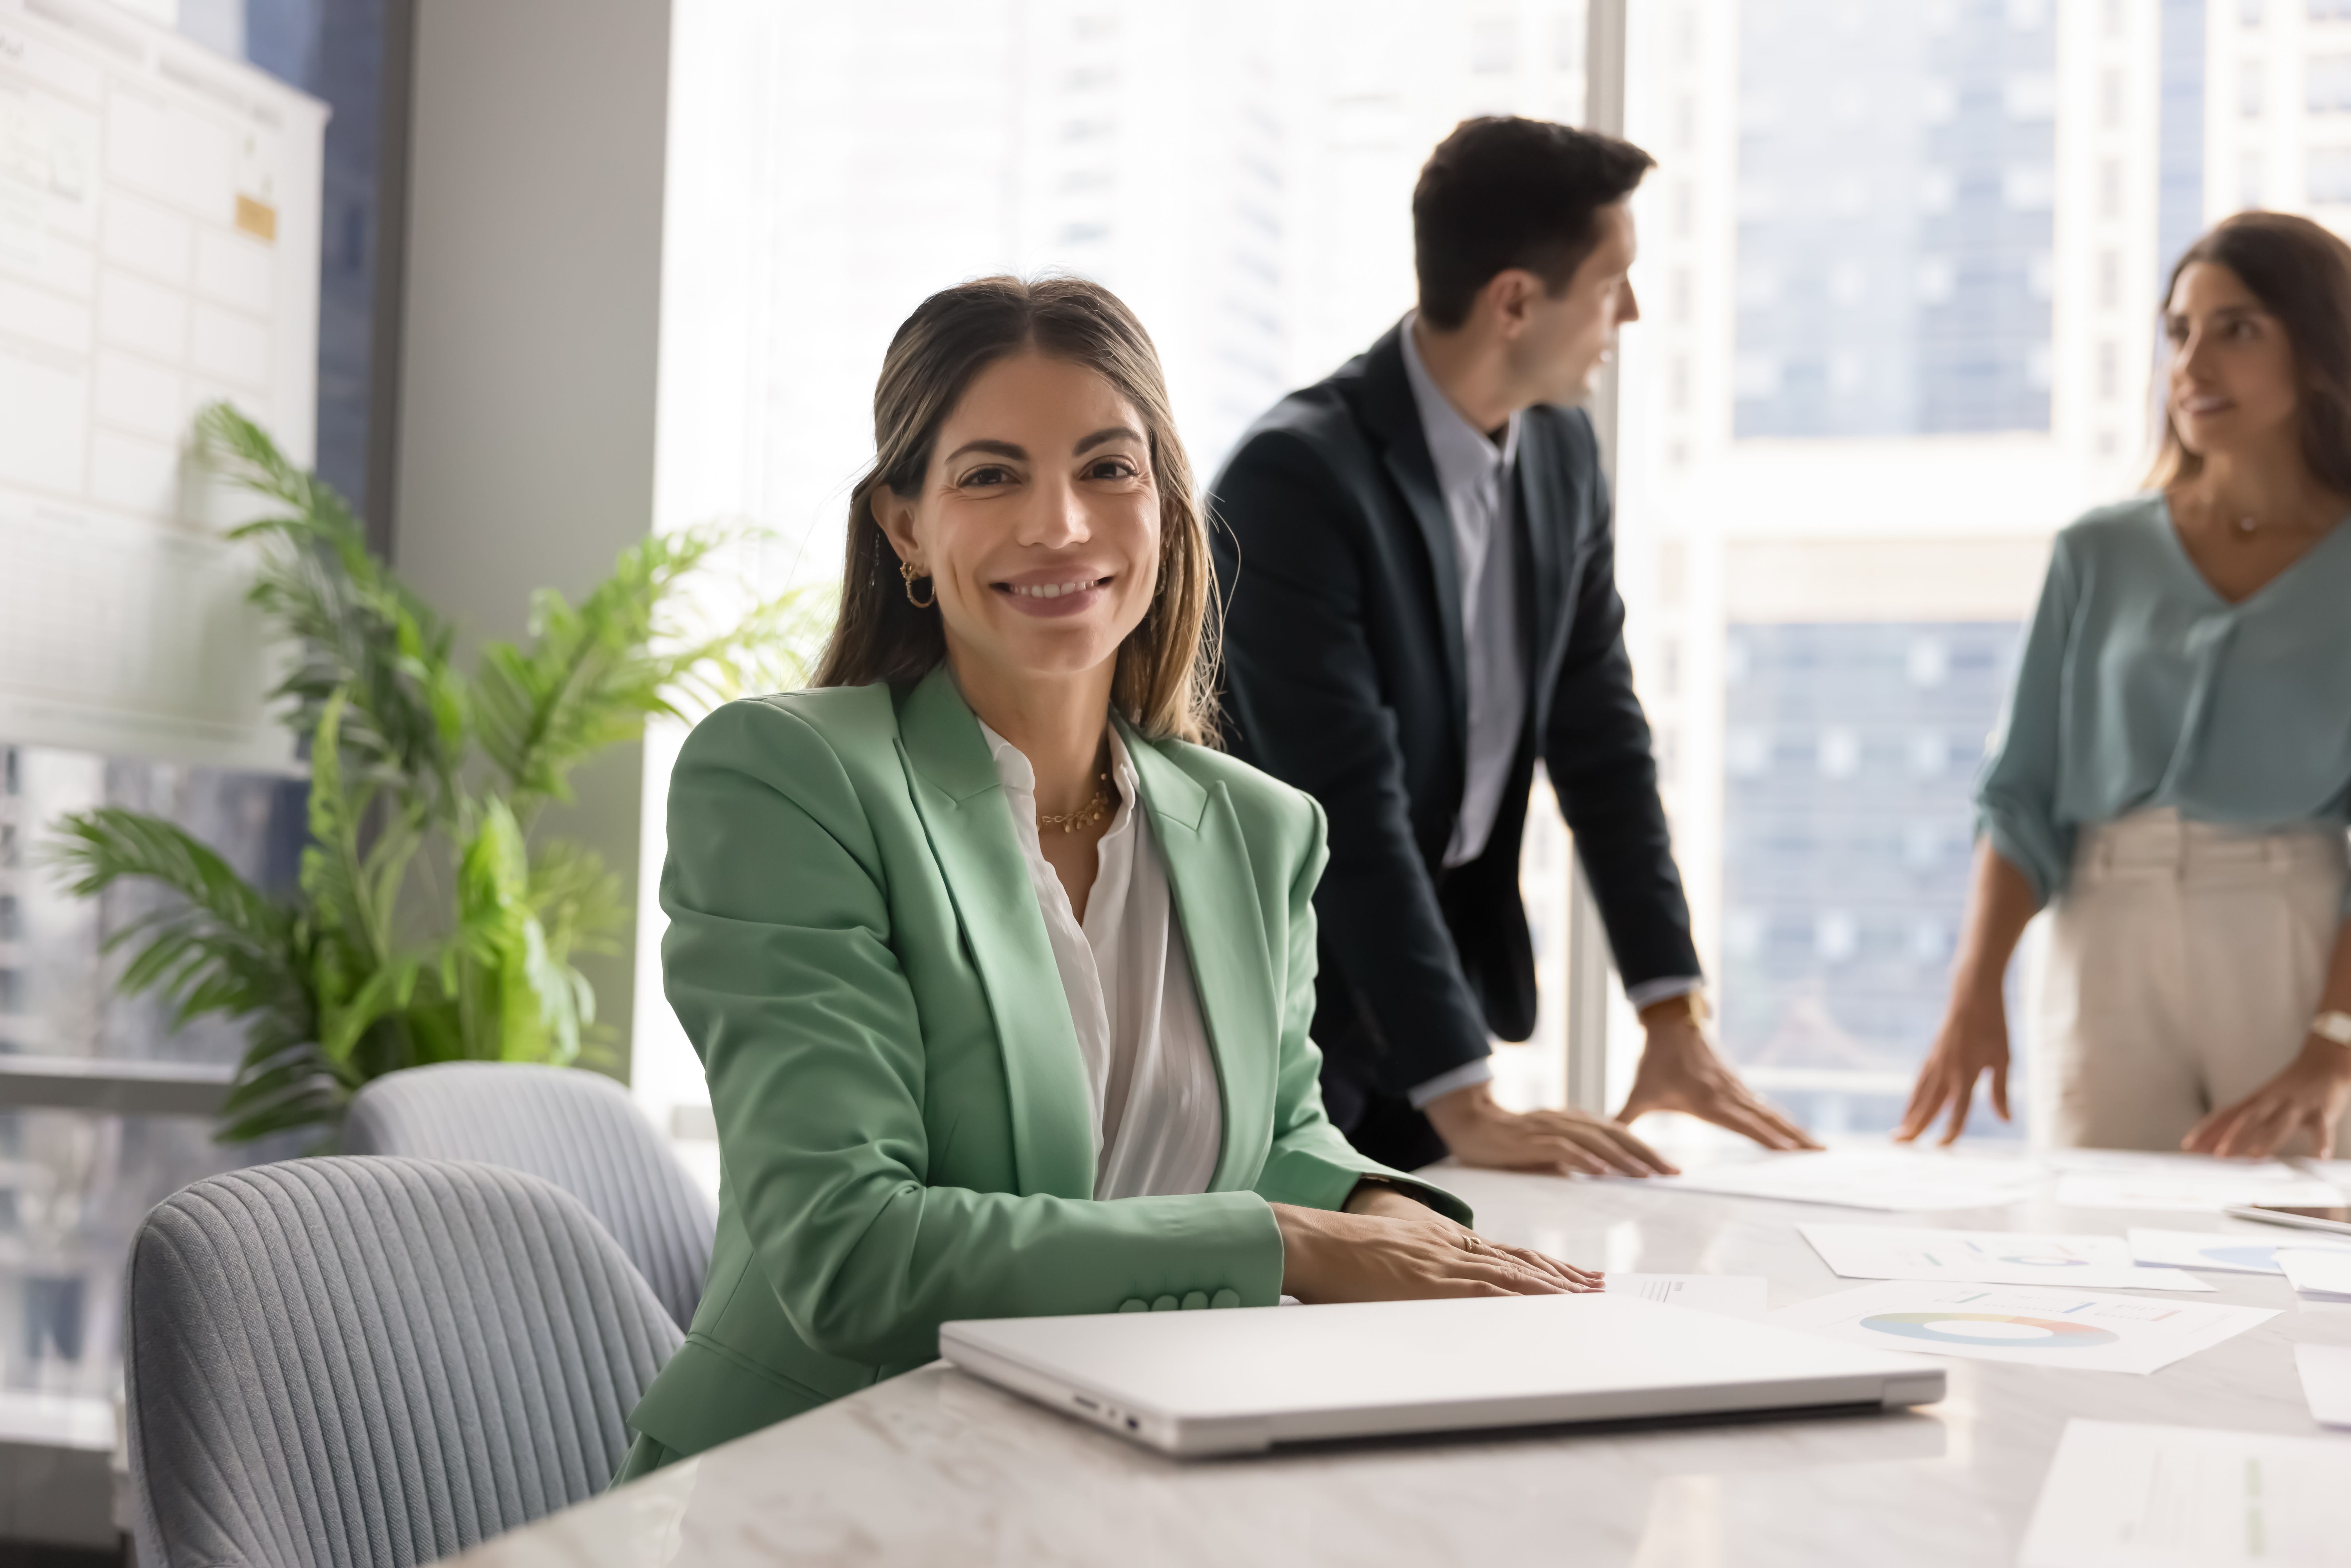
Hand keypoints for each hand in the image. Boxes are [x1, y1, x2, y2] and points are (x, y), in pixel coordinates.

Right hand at [1272, 1193, 1600, 1302]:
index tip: (1572, 1275)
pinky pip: (1487, 1291)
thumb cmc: (1338, 1252)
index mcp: (1439, 1240)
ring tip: (1588, 1297)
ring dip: (1554, 1287)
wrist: (1312, 1240)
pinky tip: (1544, 1305)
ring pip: (1512, 1274)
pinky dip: (1521, 1297)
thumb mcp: (1386, 1250)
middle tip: (1600, 1286)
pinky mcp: (1431, 1283)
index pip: (1503, 1253)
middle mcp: (1449, 1247)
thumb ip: (1412, 1265)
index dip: (1541, 1266)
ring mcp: (1442, 1264)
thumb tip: (1421, 1284)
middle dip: (1561, 1276)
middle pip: (1518, 1261)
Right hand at [1423, 1080, 1678, 1175]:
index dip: (1646, 1149)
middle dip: (1645, 1153)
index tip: (1670, 1168)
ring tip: (1644, 1175)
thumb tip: (1604, 1174)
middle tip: (1670, 1172)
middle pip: (1614, 1134)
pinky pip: (1562, 1148)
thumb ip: (1576, 1157)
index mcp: (1575, 1121)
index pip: (1619, 1133)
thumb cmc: (1513, 1142)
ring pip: (1593, 1140)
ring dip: (1621, 1158)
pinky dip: (1583, 1158)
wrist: (1473, 1124)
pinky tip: (1599, 1171)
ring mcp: (1550, 1127)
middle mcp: (1567, 1119)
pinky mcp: (1531, 1139)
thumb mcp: (1551, 1148)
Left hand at [1616, 1011, 1818, 1150]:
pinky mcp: (1739, 1085)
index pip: (1744, 1124)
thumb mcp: (1640, 1093)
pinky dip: (1783, 1120)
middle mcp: (1729, 1096)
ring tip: (1818, 1148)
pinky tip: (1796, 1133)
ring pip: (1772, 1113)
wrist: (1671, 1024)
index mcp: (1709, 1101)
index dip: (1769, 1138)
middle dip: (1795, 1139)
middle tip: (1821, 1155)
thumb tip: (1605, 1143)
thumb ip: (1624, 1119)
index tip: (1792, 1151)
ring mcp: (1738, 1089)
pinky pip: (1766, 1107)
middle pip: (1769, 1120)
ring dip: (1795, 1130)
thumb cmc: (1654, 1062)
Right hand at [1895, 990, 2009, 1144]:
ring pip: (1919, 1094)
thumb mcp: (2004, 1057)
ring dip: (1909, 1115)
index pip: (1957, 1110)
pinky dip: (1912, 1098)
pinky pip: (1920, 1082)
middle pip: (1929, 1105)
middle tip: (1900, 1145)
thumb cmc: (1993, 1026)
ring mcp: (1936, 1062)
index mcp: (1967, 1073)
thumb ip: (2001, 1091)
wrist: (1972, 994)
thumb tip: (2006, 1120)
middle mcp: (1947, 1070)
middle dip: (1915, 1127)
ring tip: (1899, 1132)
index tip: (1942, 1147)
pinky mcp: (1932, 1055)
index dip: (1950, 1130)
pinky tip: (1910, 1106)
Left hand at [2182, 1039, 2350, 1158]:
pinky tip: (2319, 1158)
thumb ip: (2242, 1123)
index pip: (2224, 1115)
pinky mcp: (2322, 1109)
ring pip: (2280, 1122)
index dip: (2205, 1130)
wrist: (2324, 1062)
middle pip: (2248, 1118)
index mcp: (2255, 1101)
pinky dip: (2322, 1143)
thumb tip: (2216, 1144)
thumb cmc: (2289, 1089)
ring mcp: (2297, 1105)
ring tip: (2255, 1155)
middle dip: (2232, 1136)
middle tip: (2218, 1155)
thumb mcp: (2263, 1102)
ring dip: (2267, 1138)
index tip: (2188, 1147)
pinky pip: (2322, 1128)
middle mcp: (2272, 1101)